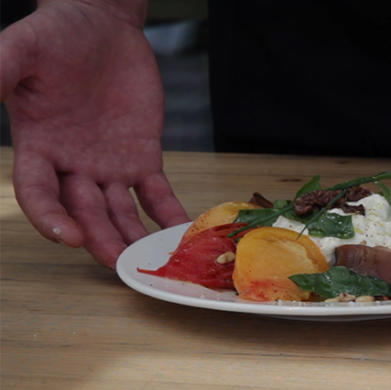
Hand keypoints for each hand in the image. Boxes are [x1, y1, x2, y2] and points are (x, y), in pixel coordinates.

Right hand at [2, 1, 189, 268]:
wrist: (102, 25)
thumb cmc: (56, 34)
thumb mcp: (22, 48)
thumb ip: (0, 71)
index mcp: (38, 147)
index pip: (38, 192)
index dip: (50, 216)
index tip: (67, 235)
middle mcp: (72, 165)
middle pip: (84, 210)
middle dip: (99, 237)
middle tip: (116, 261)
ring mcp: (110, 165)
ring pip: (120, 211)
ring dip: (132, 236)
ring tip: (149, 258)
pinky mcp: (143, 157)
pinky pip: (156, 193)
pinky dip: (168, 214)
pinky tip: (180, 233)